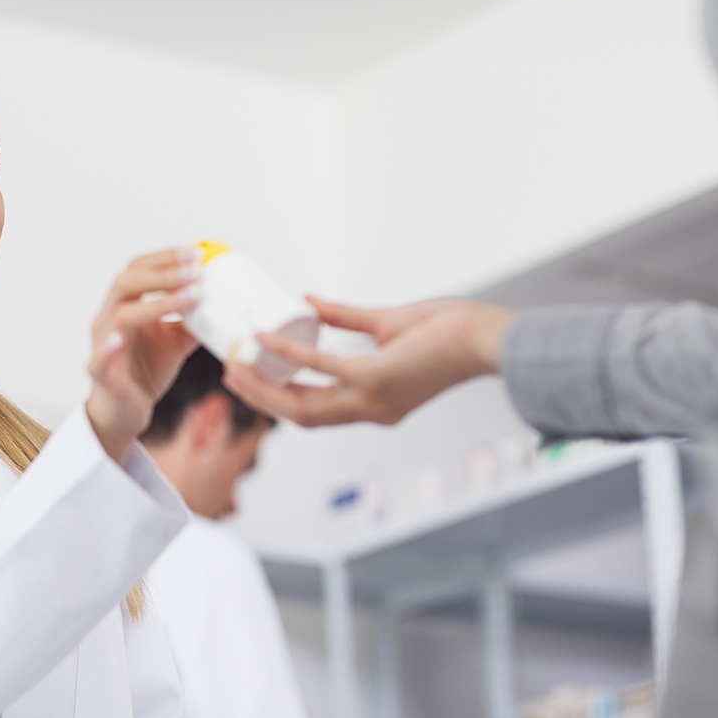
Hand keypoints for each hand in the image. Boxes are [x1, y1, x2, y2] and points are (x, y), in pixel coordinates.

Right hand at [86, 247, 201, 462]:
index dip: (165, 258)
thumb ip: (193, 324)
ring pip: (121, 315)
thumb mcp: (174, 343)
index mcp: (124, 306)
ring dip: (158, 303)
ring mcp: (101, 345)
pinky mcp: (100, 374)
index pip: (138, 269)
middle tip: (197, 270)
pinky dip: (110, 348)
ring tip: (191, 296)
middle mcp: (108, 319)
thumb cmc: (144, 372)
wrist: (123, 413)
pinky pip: (100, 359)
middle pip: (127, 282)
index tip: (197, 254)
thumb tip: (224, 305)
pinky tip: (121, 339)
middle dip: (164, 273)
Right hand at [223, 297, 513, 426]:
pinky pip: (320, 367)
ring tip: (237, 362)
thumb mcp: (387, 324)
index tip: (251, 378)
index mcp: (373, 402)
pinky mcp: (374, 377)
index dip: (278, 398)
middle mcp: (369, 409)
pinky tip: (265, 337)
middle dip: (261, 397)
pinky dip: (289, 354)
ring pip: (301, 404)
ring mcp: (370, 398)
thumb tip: (310, 302)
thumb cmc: (449, 332)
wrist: (485, 337)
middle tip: (232, 373)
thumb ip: (347, 318)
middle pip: (299, 415)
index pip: (316, 411)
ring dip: (265, 385)